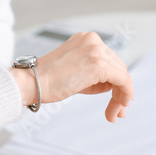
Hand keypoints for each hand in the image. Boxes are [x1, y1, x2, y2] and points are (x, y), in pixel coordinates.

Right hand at [11, 32, 133, 122]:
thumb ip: (96, 76)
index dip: (116, 82)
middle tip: (118, 112)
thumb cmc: (47, 81)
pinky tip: (116, 109)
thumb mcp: (76, 73)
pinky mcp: (98, 64)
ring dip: (121, 97)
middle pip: (118, 67)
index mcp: (87, 39)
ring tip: (114, 115)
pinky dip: (124, 96)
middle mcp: (93, 40)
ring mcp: (96, 50)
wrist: (31, 82)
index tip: (117, 101)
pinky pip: (123, 81)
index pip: (110, 61)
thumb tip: (115, 87)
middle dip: (120, 91)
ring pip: (122, 75)